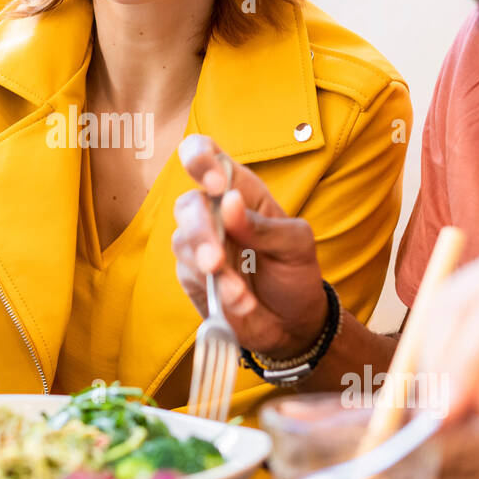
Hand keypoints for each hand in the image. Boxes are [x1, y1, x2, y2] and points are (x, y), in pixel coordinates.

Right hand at [172, 134, 327, 360]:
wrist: (291, 323)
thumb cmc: (294, 272)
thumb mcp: (296, 245)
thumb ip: (265, 226)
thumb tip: (229, 202)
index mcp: (240, 190)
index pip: (205, 154)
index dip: (200, 159)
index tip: (215, 185)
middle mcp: (213, 212)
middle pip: (187, 204)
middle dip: (200, 230)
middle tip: (216, 260)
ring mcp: (199, 245)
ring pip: (182, 241)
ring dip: (209, 267)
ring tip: (238, 291)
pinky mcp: (192, 276)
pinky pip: (191, 276)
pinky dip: (217, 290)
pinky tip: (241, 302)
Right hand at [419, 214, 478, 421]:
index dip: (464, 364)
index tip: (445, 414)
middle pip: (458, 302)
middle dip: (440, 363)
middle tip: (433, 416)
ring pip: (447, 301)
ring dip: (436, 356)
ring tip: (442, 404)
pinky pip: (455, 301)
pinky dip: (446, 342)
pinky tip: (449, 379)